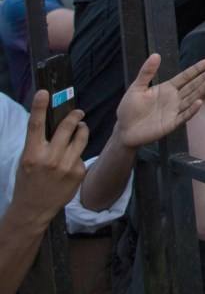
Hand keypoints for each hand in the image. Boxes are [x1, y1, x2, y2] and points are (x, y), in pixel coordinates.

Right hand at [12, 90, 87, 226]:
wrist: (34, 209)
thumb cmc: (28, 181)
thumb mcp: (26, 160)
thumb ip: (38, 143)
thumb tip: (52, 123)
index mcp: (32, 154)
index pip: (36, 125)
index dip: (39, 107)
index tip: (44, 92)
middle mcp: (49, 158)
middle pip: (67, 127)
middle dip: (74, 116)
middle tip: (78, 112)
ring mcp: (66, 166)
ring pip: (81, 138)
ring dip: (82, 129)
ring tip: (80, 127)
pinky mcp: (78, 172)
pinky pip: (81, 155)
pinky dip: (77, 153)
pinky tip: (71, 160)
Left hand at [115, 54, 204, 148]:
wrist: (124, 129)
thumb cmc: (129, 108)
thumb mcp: (137, 87)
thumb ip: (147, 72)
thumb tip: (156, 54)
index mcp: (167, 88)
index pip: (186, 76)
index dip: (197, 69)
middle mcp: (174, 98)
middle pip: (192, 86)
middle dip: (204, 78)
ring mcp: (174, 111)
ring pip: (191, 99)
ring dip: (201, 91)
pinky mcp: (171, 123)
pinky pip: (184, 116)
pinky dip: (192, 110)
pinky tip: (199, 102)